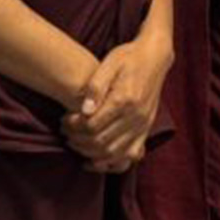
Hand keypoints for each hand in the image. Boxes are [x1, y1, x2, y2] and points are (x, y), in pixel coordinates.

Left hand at [62, 35, 171, 173]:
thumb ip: (95, 87)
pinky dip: (112, 163)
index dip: (73, 126)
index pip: (92, 125)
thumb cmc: (128, 57)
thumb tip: (84, 110)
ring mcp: (143, 125)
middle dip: (78, 141)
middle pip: (100, 142)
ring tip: (76, 143)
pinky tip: (96, 161)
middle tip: (66, 132)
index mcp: (125, 100)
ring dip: (91, 153)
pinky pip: (130, 156)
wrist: (155, 57)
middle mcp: (136, 116)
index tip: (64, 119)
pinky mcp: (146, 129)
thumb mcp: (109, 63)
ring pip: (114, 153)